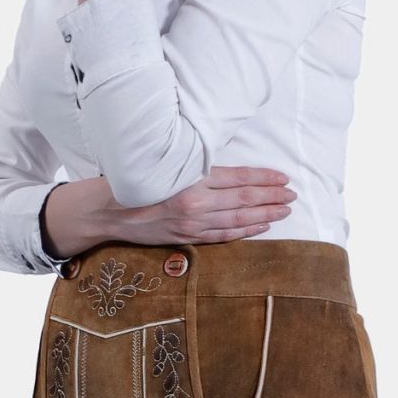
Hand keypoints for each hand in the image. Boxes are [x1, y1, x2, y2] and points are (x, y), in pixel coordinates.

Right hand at [42, 166, 295, 260]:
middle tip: (293, 195)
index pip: (236, 178)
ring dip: (264, 215)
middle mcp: (194, 204)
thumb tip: (224, 160)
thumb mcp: (163, 163)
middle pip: (242, 200)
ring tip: (284, 210)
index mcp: (189, 180)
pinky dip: (244, 231)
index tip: (284, 177)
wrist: (105, 210)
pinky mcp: (186, 237)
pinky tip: (260, 226)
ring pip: (237, 220)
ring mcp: (191, 224)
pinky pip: (222, 235)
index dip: (263, 178)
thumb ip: (193, 164)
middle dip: (271, 197)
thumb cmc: (132, 179)